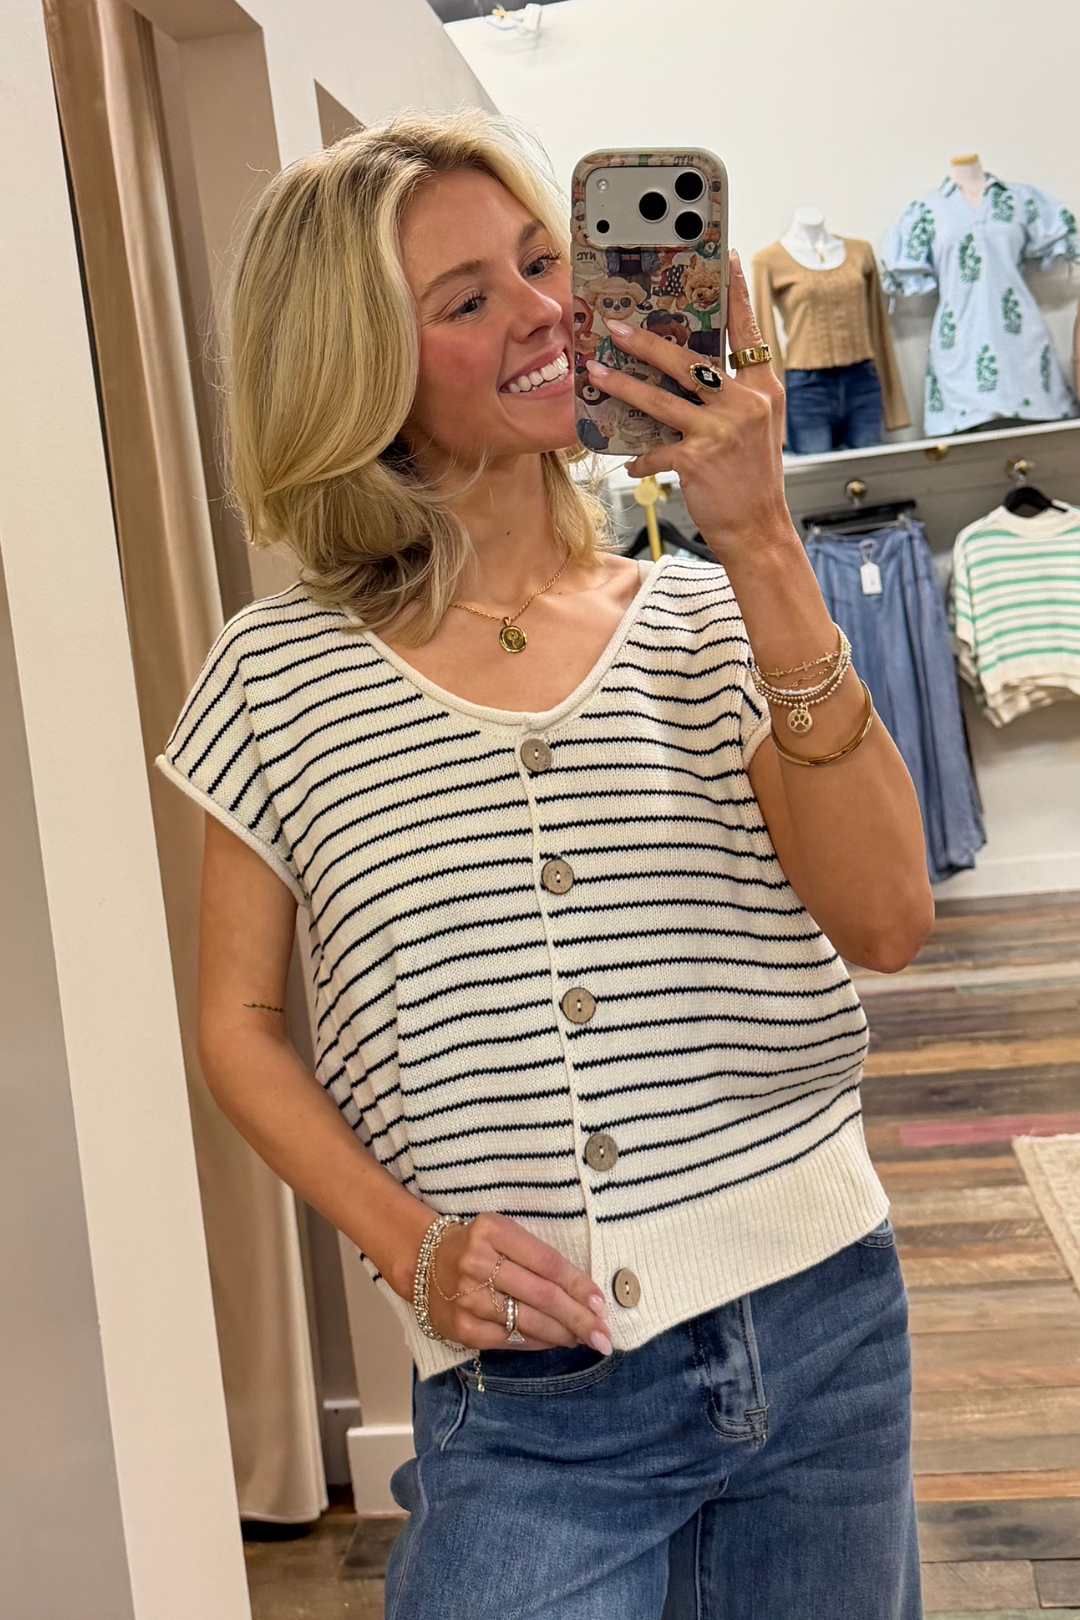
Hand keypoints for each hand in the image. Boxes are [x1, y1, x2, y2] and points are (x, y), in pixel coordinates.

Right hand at [425, 1212, 612, 1354]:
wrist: (424, 1262)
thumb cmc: (478, 1245)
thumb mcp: (504, 1234)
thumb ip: (539, 1257)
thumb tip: (584, 1293)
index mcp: (492, 1230)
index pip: (547, 1262)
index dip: (578, 1284)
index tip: (600, 1302)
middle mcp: (477, 1262)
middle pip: (542, 1295)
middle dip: (578, 1318)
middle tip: (603, 1334)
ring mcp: (467, 1297)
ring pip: (528, 1321)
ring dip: (562, 1333)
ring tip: (583, 1338)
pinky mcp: (462, 1328)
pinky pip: (509, 1340)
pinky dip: (537, 1343)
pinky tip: (554, 1342)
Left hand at [585, 249, 792, 562]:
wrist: (760, 530)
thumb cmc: (752, 481)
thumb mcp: (756, 429)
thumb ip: (732, 398)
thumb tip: (693, 375)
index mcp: (763, 389)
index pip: (748, 333)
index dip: (738, 295)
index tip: (730, 260)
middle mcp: (746, 403)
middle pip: (690, 360)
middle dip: (648, 342)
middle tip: (617, 327)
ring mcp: (722, 429)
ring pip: (662, 397)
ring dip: (624, 385)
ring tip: (597, 373)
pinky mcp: (699, 458)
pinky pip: (656, 448)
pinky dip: (640, 455)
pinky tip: (629, 461)